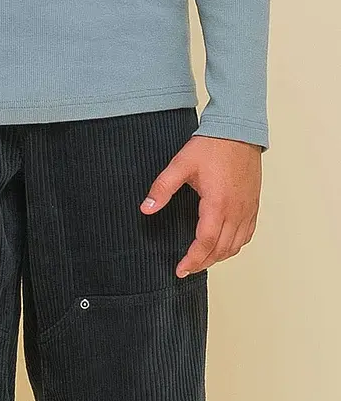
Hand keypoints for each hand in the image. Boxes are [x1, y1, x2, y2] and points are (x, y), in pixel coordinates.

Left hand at [139, 135, 262, 276]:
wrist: (238, 131)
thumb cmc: (212, 146)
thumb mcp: (181, 164)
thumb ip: (162, 187)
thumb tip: (146, 208)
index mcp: (217, 204)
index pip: (205, 243)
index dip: (192, 259)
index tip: (180, 269)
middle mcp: (236, 211)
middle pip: (221, 249)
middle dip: (203, 262)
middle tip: (187, 268)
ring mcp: (248, 209)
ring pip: (236, 245)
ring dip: (219, 256)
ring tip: (202, 260)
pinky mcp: (253, 205)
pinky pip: (247, 234)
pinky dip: (234, 245)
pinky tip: (223, 244)